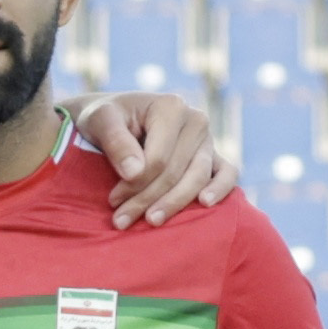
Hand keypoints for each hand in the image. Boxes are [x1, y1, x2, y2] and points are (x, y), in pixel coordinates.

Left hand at [80, 91, 235, 226]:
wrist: (113, 118)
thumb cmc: (104, 118)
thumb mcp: (99, 120)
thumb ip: (115, 142)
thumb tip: (134, 172)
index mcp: (171, 107)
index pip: (158, 158)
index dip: (135, 184)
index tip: (112, 201)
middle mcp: (195, 121)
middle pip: (176, 171)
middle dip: (147, 199)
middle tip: (121, 221)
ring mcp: (207, 139)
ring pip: (197, 178)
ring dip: (174, 204)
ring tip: (150, 221)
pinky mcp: (213, 155)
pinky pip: (228, 173)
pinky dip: (221, 189)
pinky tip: (205, 204)